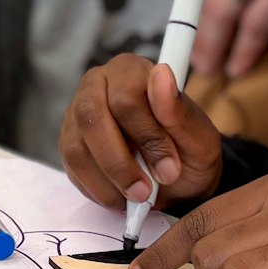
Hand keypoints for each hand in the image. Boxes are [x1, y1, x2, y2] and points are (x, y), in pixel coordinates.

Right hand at [60, 53, 223, 210]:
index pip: (126, 96)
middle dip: (119, 162)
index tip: (169, 169)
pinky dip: (98, 189)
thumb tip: (162, 75)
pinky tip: (121, 196)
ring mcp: (76, 113)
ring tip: (137, 197)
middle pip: (91, 116)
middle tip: (146, 191)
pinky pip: (72, 168)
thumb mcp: (199, 138)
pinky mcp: (68, 143)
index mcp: (130, 71)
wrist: (175, 180)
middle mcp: (97, 84)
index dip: (146, 136)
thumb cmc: (188, 152)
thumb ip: (180, 110)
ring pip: (77, 146)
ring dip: (109, 180)